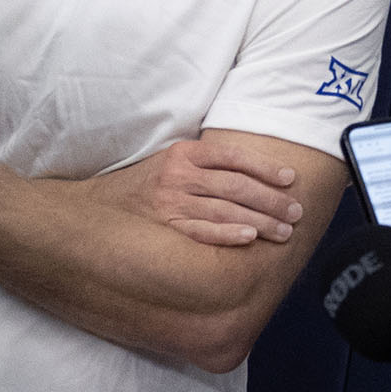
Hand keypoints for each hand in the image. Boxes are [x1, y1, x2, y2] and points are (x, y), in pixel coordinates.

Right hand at [99, 137, 301, 245]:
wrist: (94, 210)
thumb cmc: (140, 188)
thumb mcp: (168, 163)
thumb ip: (202, 163)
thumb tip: (251, 173)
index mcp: (184, 153)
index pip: (234, 157)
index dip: (265, 167)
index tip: (290, 179)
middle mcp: (179, 174)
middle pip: (236, 185)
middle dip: (271, 200)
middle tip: (296, 213)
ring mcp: (171, 201)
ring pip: (226, 209)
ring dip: (260, 221)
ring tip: (284, 231)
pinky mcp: (166, 226)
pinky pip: (203, 231)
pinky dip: (228, 234)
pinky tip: (249, 238)